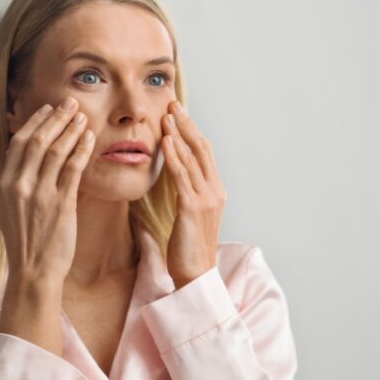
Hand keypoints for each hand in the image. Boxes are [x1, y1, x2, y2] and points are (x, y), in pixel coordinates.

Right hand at [0, 96, 95, 285]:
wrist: (33, 271)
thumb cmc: (26, 242)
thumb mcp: (12, 208)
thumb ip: (19, 182)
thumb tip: (30, 158)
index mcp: (5, 184)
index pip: (19, 142)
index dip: (35, 122)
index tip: (49, 108)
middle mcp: (20, 186)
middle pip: (38, 140)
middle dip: (56, 118)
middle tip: (71, 103)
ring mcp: (40, 194)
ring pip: (57, 151)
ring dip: (71, 129)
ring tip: (83, 116)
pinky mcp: (61, 204)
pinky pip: (73, 170)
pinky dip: (82, 150)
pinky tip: (90, 138)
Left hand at [160, 101, 225, 287]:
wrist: (195, 274)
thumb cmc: (188, 248)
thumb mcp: (190, 215)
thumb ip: (186, 192)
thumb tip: (174, 174)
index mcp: (215, 192)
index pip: (205, 153)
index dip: (192, 131)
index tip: (179, 114)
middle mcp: (215, 191)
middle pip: (201, 149)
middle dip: (186, 125)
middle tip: (173, 104)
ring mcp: (206, 199)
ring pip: (192, 159)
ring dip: (178, 134)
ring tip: (166, 115)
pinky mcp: (192, 208)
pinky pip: (182, 177)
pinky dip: (173, 157)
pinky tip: (164, 141)